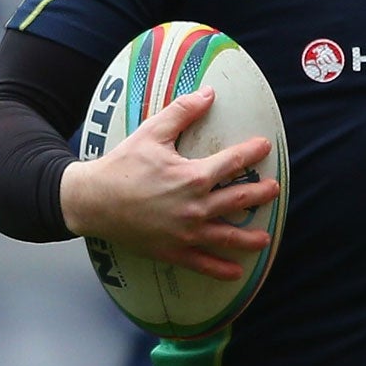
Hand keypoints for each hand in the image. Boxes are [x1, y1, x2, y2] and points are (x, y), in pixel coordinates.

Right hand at [59, 86, 279, 281]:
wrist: (92, 201)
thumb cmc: (122, 165)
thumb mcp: (151, 133)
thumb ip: (182, 112)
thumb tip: (208, 92)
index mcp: (193, 177)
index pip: (233, 162)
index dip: (252, 152)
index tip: (264, 146)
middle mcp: (195, 207)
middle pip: (239, 200)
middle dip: (260, 193)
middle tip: (273, 189)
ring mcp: (186, 233)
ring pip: (228, 236)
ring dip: (250, 238)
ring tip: (265, 238)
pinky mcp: (173, 251)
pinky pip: (203, 264)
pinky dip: (221, 270)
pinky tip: (237, 272)